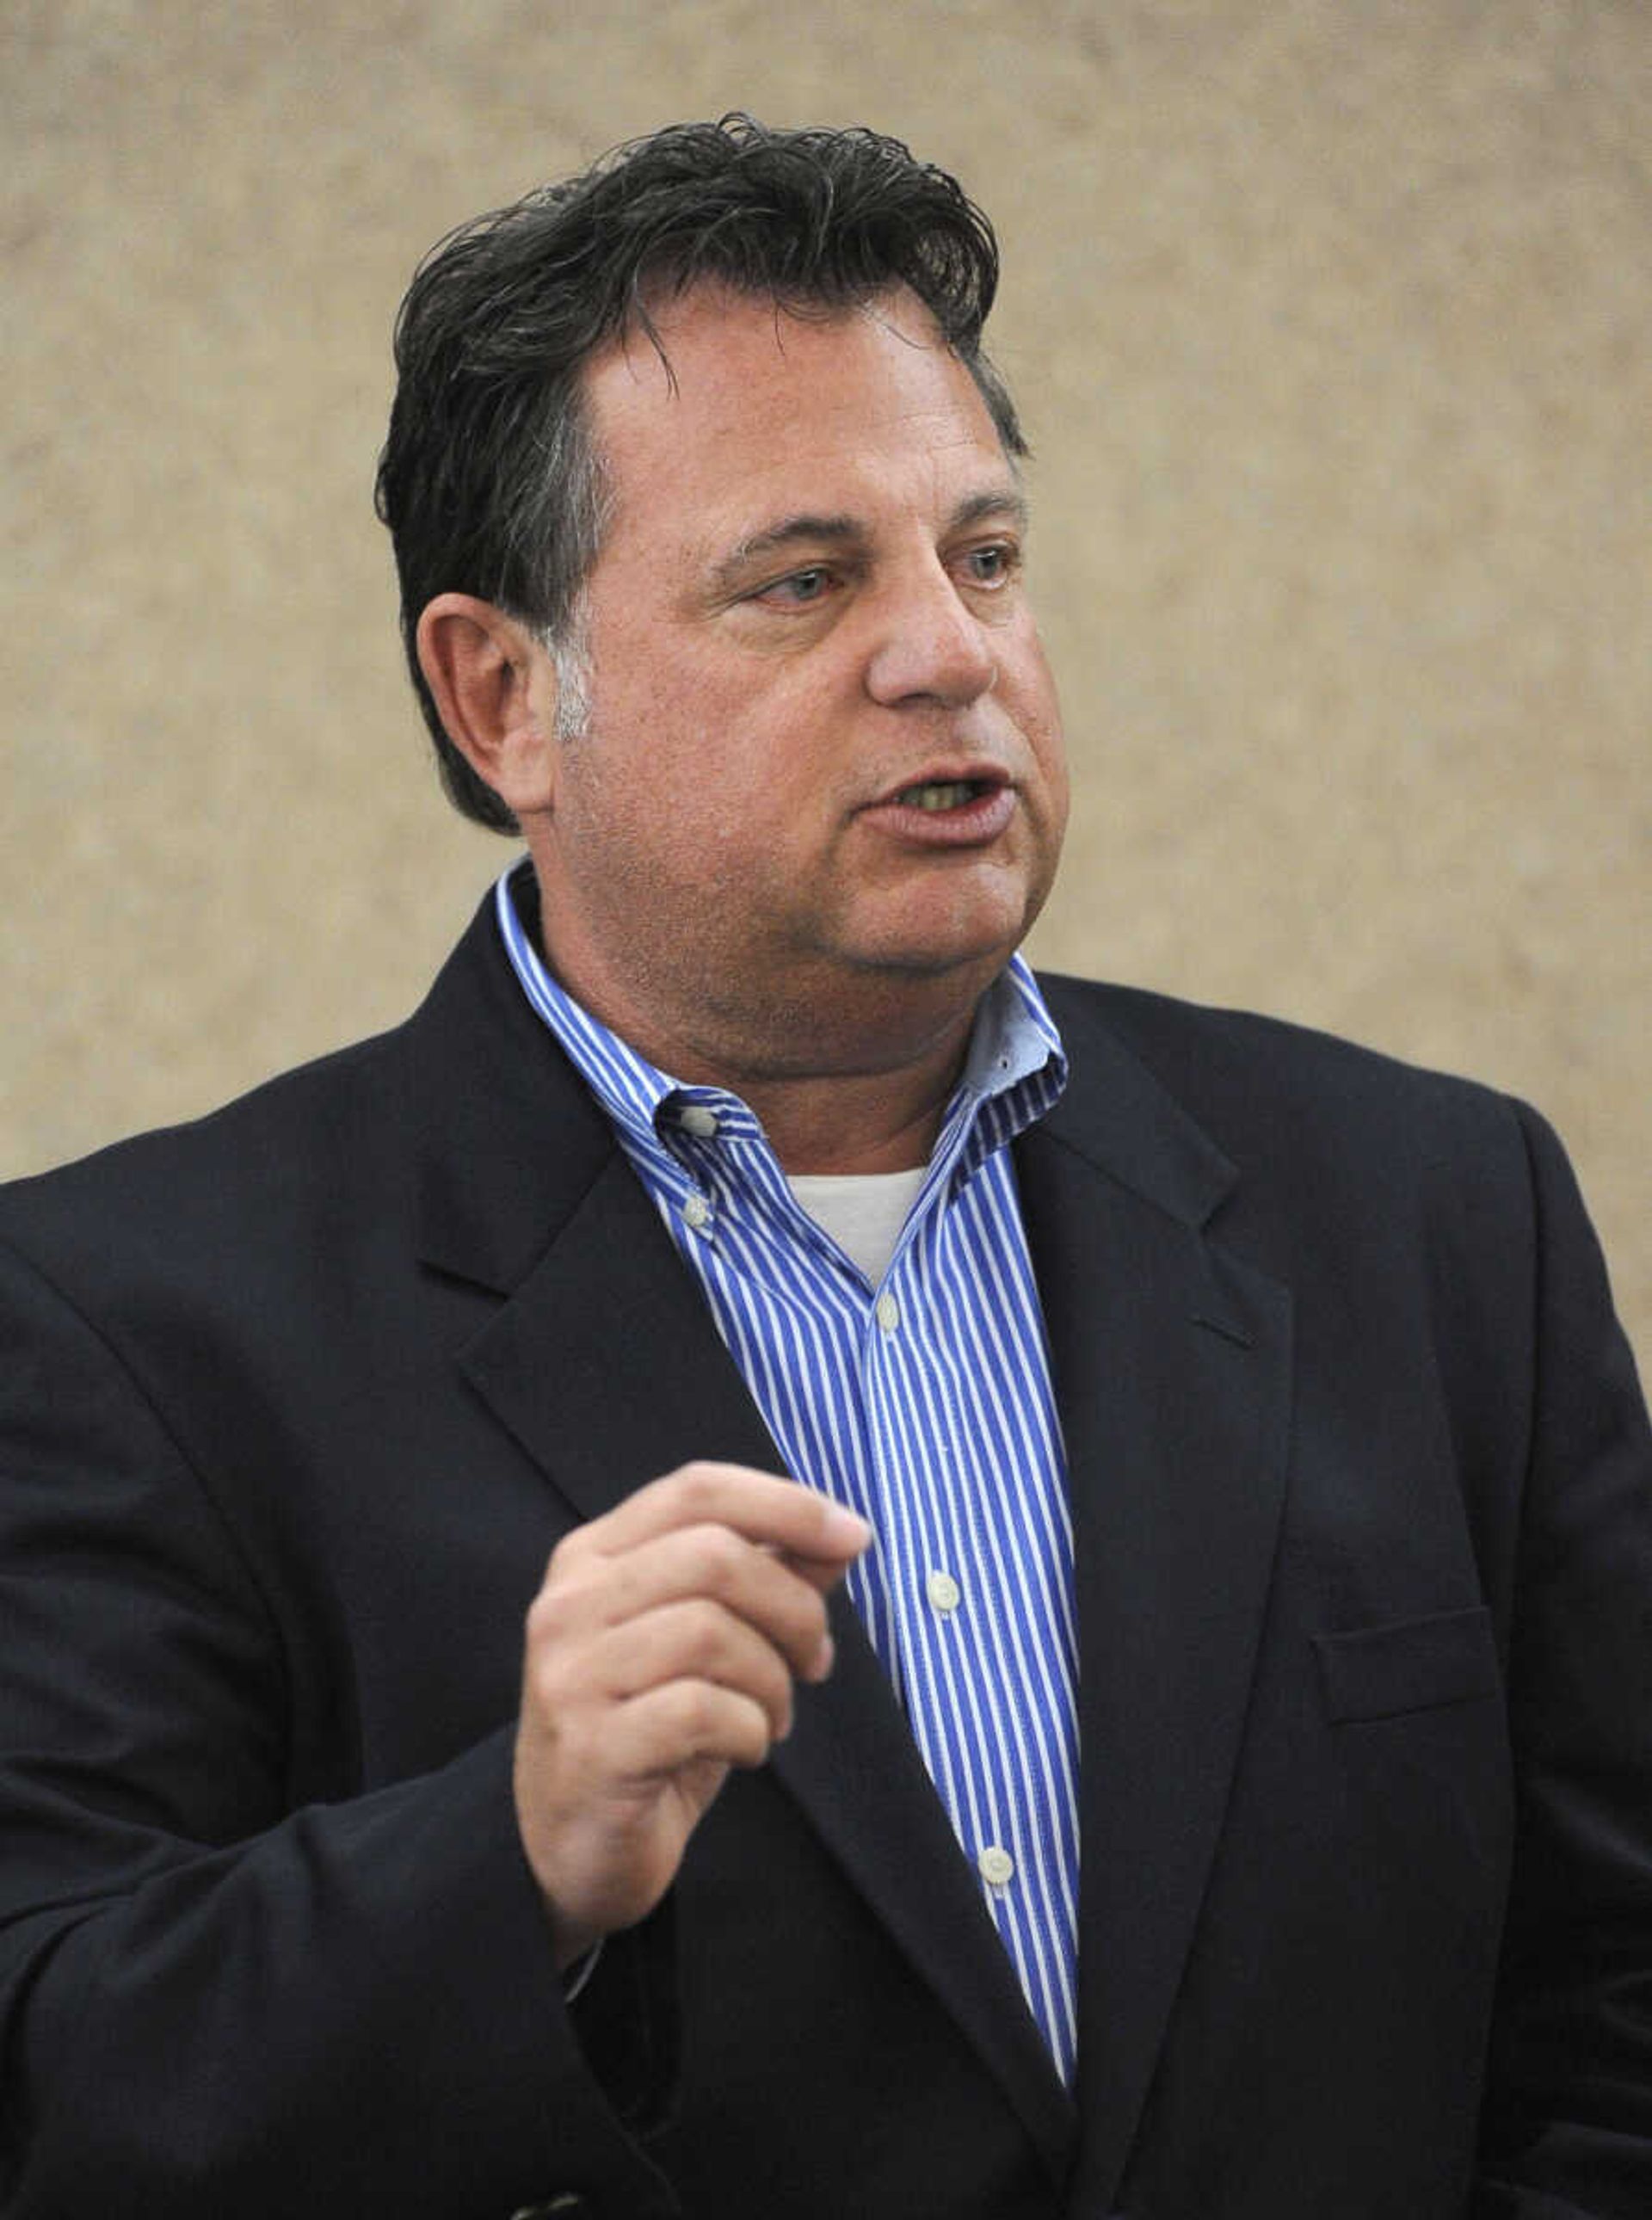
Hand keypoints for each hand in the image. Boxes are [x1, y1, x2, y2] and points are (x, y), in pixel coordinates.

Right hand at [512, 1461, 871, 1966]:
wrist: (568, 1849)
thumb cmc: (651, 1730)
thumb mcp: (709, 1644)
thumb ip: (764, 1578)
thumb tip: (840, 1537)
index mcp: (594, 1557)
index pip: (697, 1489)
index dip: (787, 1503)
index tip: (854, 1536)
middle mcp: (571, 1603)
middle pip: (715, 1555)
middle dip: (794, 1607)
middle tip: (816, 1660)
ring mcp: (573, 1674)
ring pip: (713, 1632)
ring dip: (774, 1679)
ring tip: (774, 1715)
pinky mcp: (591, 1746)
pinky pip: (702, 1711)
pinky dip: (750, 1729)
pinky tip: (745, 1748)